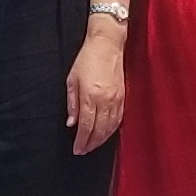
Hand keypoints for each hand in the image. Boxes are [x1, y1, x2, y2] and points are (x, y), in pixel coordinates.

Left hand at [65, 18, 126, 153]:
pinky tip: (106, 133)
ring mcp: (116, 99)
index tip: (77, 149)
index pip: (85, 126)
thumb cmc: (87, 59)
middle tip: (83, 151)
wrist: (107, 45)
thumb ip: (72, 103)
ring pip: (110, 127)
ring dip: (101, 139)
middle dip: (91, 144)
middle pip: (99, 130)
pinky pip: (118, 119)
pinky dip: (112, 129)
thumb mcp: (72, 80)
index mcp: (90, 97)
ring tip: (93, 145)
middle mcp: (105, 101)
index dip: (81, 141)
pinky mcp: (123, 96)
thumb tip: (71, 122)